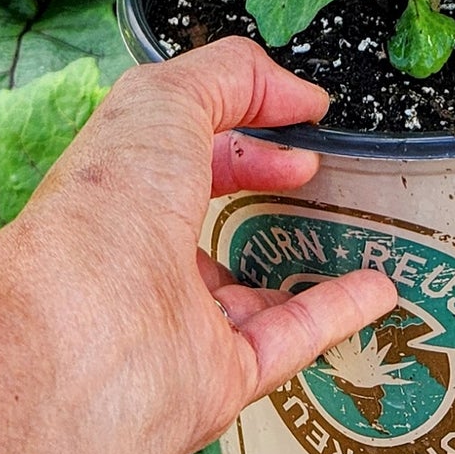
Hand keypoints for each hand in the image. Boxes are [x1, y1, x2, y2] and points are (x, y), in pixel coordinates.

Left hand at [5, 38, 396, 453]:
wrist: (77, 345)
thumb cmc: (100, 214)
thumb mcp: (163, 100)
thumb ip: (230, 76)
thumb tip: (293, 92)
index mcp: (121, 182)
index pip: (181, 143)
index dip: (237, 121)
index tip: (293, 113)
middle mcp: (143, 251)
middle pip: (207, 216)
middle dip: (256, 186)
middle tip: (310, 169)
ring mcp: (180, 319)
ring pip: (245, 290)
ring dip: (293, 266)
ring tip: (345, 238)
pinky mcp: (218, 377)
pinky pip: (291, 339)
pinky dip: (337, 312)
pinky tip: (377, 288)